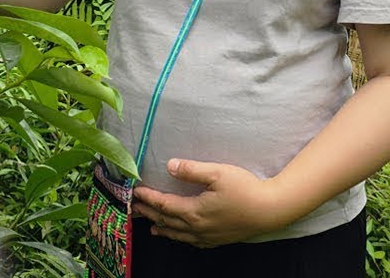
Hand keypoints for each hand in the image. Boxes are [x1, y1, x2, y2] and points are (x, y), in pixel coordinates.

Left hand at [132, 158, 290, 246]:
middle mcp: (198, 227)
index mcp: (194, 211)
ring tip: (149, 226)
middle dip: (148, 213)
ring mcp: (209, 236)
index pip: (163, 205)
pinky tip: (180, 236)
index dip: (147, 198)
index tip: (134, 191)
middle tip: (133, 208)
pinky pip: (193, 241)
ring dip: (161, 228)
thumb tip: (168, 165)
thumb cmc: (246, 189)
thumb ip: (190, 170)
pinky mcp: (219, 239)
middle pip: (166, 221)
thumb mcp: (217, 173)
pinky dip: (180, 238)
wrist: (273, 210)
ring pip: (178, 234)